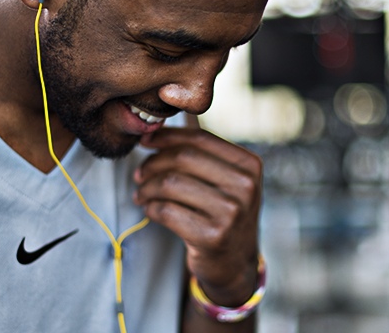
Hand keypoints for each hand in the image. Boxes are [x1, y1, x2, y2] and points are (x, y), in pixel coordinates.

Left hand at [133, 127, 262, 305]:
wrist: (234, 262)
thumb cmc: (223, 213)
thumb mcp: (226, 180)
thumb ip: (202, 153)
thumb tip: (161, 126)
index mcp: (249, 165)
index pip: (200, 140)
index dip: (167, 137)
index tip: (145, 141)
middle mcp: (245, 187)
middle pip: (183, 158)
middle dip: (153, 163)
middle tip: (139, 173)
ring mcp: (232, 213)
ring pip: (171, 184)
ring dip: (147, 187)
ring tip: (141, 193)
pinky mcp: (213, 237)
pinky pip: (166, 211)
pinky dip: (150, 207)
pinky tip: (148, 209)